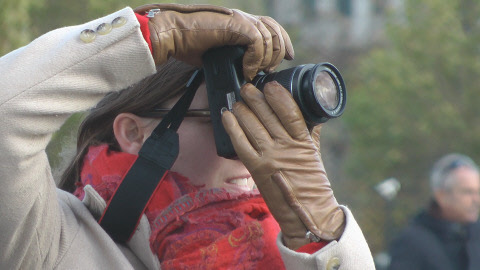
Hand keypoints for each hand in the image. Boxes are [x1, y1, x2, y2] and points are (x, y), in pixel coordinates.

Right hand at [134, 4, 293, 80]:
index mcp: (241, 22)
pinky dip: (255, 58)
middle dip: (278, 54)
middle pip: (276, 31)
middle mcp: (244, 18)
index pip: (272, 27)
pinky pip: (257, 41)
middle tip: (267, 71)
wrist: (173, 34)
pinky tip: (246, 69)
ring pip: (270, 37)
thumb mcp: (217, 56)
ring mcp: (240, 19)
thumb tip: (243, 76)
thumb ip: (233, 60)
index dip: (284, 42)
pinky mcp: (235, 24)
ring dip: (265, 59)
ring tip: (253, 72)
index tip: (288, 57)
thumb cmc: (188, 45)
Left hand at [222, 82, 344, 249]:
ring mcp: (268, 158)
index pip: (289, 111)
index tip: (270, 84)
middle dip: (254, 98)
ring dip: (242, 109)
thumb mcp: (314, 153)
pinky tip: (227, 116)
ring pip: (251, 126)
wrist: (306, 213)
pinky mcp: (255, 169)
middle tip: (247, 87)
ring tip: (237, 99)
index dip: (277, 95)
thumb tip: (310, 111)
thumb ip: (310, 131)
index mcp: (302, 141)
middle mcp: (284, 147)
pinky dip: (232, 128)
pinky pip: (240, 144)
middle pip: (266, 116)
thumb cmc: (313, 184)